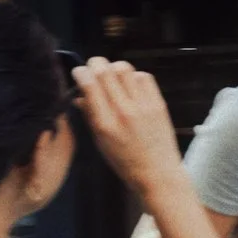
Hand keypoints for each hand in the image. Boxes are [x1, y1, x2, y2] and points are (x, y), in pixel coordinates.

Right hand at [73, 57, 186, 199]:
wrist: (158, 173)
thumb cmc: (125, 162)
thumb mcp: (101, 142)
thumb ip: (90, 116)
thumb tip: (80, 95)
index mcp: (105, 124)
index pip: (90, 85)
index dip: (81, 73)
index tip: (79, 72)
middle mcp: (123, 111)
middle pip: (106, 71)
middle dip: (95, 64)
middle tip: (94, 68)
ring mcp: (143, 106)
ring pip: (124, 68)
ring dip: (114, 67)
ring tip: (112, 76)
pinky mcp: (158, 103)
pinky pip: (144, 76)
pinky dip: (134, 76)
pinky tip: (131, 85)